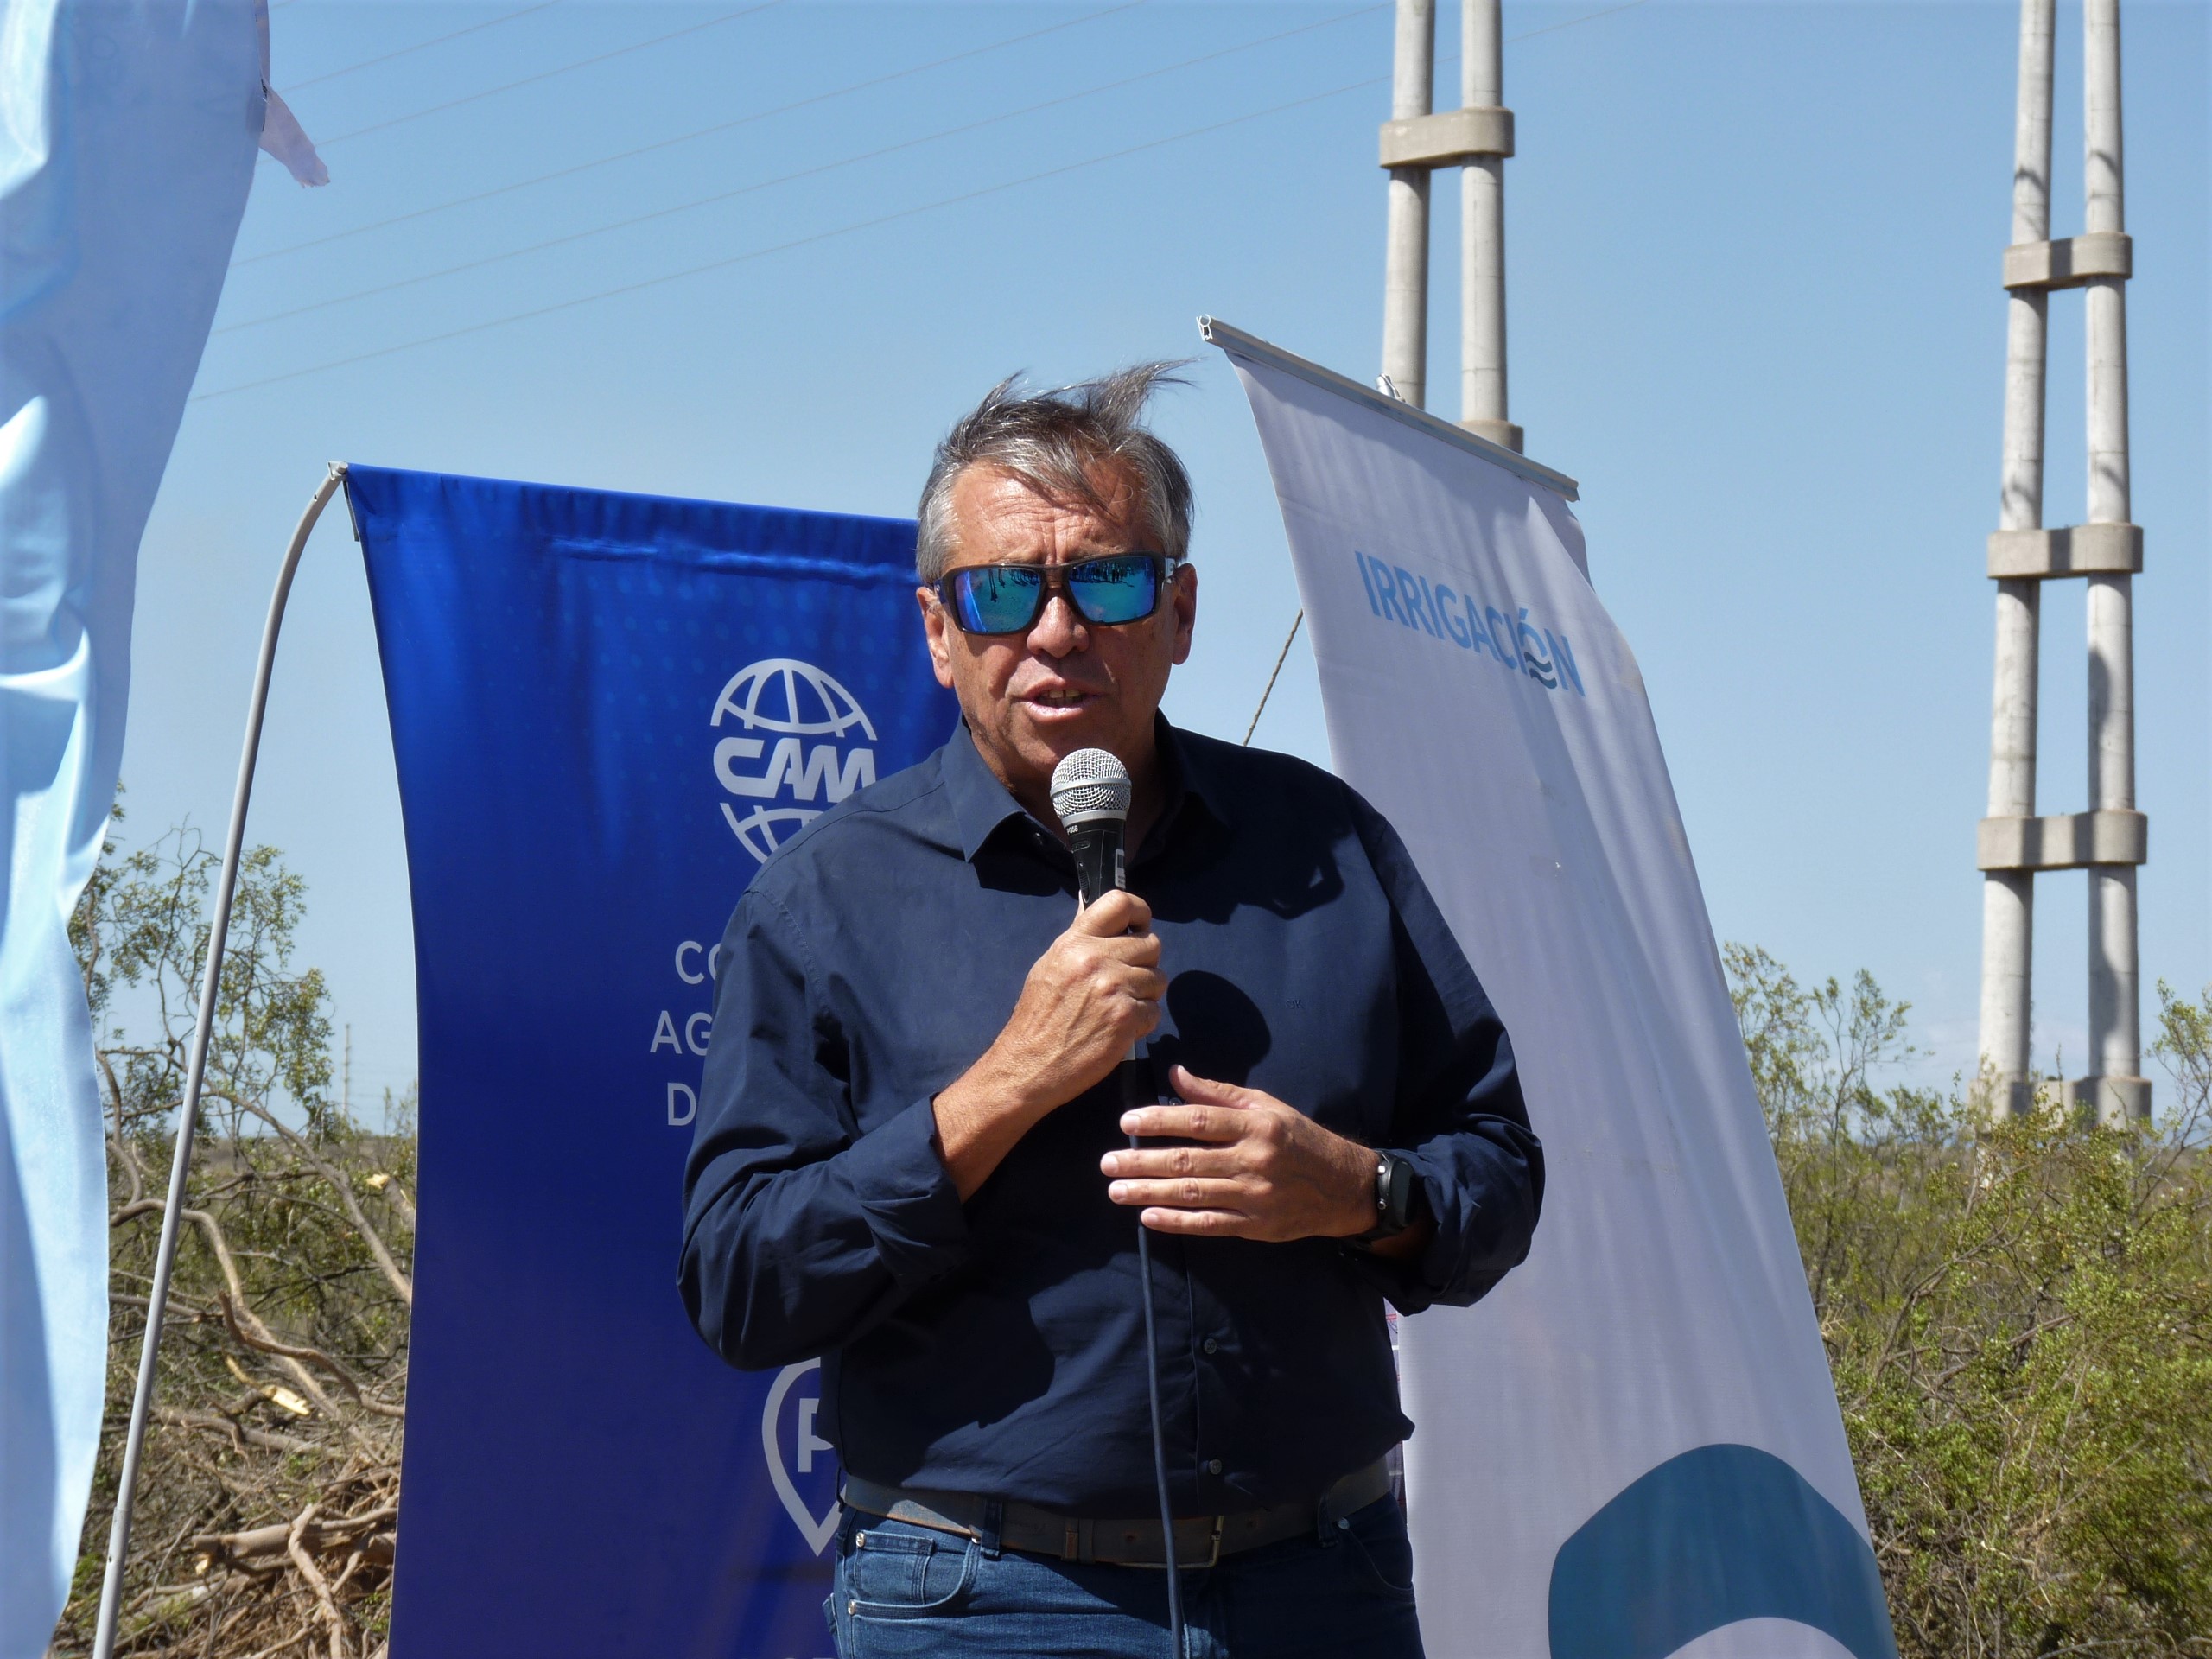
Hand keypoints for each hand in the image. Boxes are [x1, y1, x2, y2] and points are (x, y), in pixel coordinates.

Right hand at [932, 890, 1163, 1197]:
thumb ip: (1081, 942)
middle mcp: (1095, 958)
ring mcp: (1113, 987)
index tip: (1140, 929)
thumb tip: (1103, 916)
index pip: (1121, 902)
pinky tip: (1120, 1030)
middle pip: (1151, 944)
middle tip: (1127, 984)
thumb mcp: (1050, 967)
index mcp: (1075, 942)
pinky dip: (1143, 1023)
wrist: (1028, 1065)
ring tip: (1120, 1010)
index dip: (1140, 913)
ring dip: (1146, 996)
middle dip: (1145, 965)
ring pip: (1158, 979)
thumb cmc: (1038, 1018)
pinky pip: (1155, 1011)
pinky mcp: (1126, 1017)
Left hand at [1100, 1065, 1377, 1241]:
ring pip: (1193, 1193)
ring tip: (1116, 1190)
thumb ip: (1218, 1093)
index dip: (1159, 1121)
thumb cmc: (1298, 1138)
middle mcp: (1253, 1159)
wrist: (1343, 1185)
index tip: (1127, 1122)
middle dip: (1142, 1161)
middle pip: (1188, 1160)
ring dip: (1149, 1192)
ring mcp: (1254, 1195)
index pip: (1198, 1121)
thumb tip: (1174, 1074)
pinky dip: (1177, 1222)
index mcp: (1255, 1125)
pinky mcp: (1256, 1225)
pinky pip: (1210, 1224)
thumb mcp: (1266, 1106)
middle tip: (1107, 1162)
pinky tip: (1149, 1217)